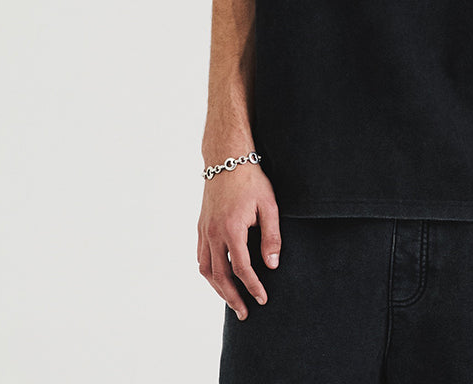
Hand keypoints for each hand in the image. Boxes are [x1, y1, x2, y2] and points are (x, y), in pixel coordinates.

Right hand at [197, 163, 281, 319]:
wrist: (226, 159)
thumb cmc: (251, 180)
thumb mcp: (269, 205)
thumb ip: (271, 236)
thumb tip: (272, 265)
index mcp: (231, 229)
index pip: (241, 268)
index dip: (253, 287)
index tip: (262, 299)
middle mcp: (213, 233)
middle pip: (219, 276)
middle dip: (232, 297)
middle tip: (244, 313)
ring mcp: (204, 230)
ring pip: (206, 269)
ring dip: (217, 289)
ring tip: (231, 301)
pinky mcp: (201, 226)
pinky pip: (201, 257)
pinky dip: (208, 273)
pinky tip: (218, 278)